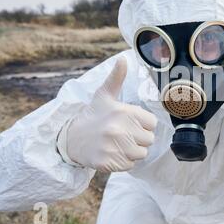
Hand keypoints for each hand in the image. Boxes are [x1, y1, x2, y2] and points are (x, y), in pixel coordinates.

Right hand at [64, 56, 156, 172]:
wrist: (71, 138)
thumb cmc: (94, 116)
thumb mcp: (104, 95)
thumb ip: (116, 78)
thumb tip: (123, 58)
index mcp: (123, 112)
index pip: (152, 123)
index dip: (143, 124)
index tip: (129, 123)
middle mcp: (119, 129)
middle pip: (148, 140)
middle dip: (138, 138)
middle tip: (122, 134)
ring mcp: (113, 147)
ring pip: (141, 154)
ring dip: (132, 151)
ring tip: (118, 143)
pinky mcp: (107, 162)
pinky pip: (130, 165)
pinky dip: (123, 162)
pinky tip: (112, 153)